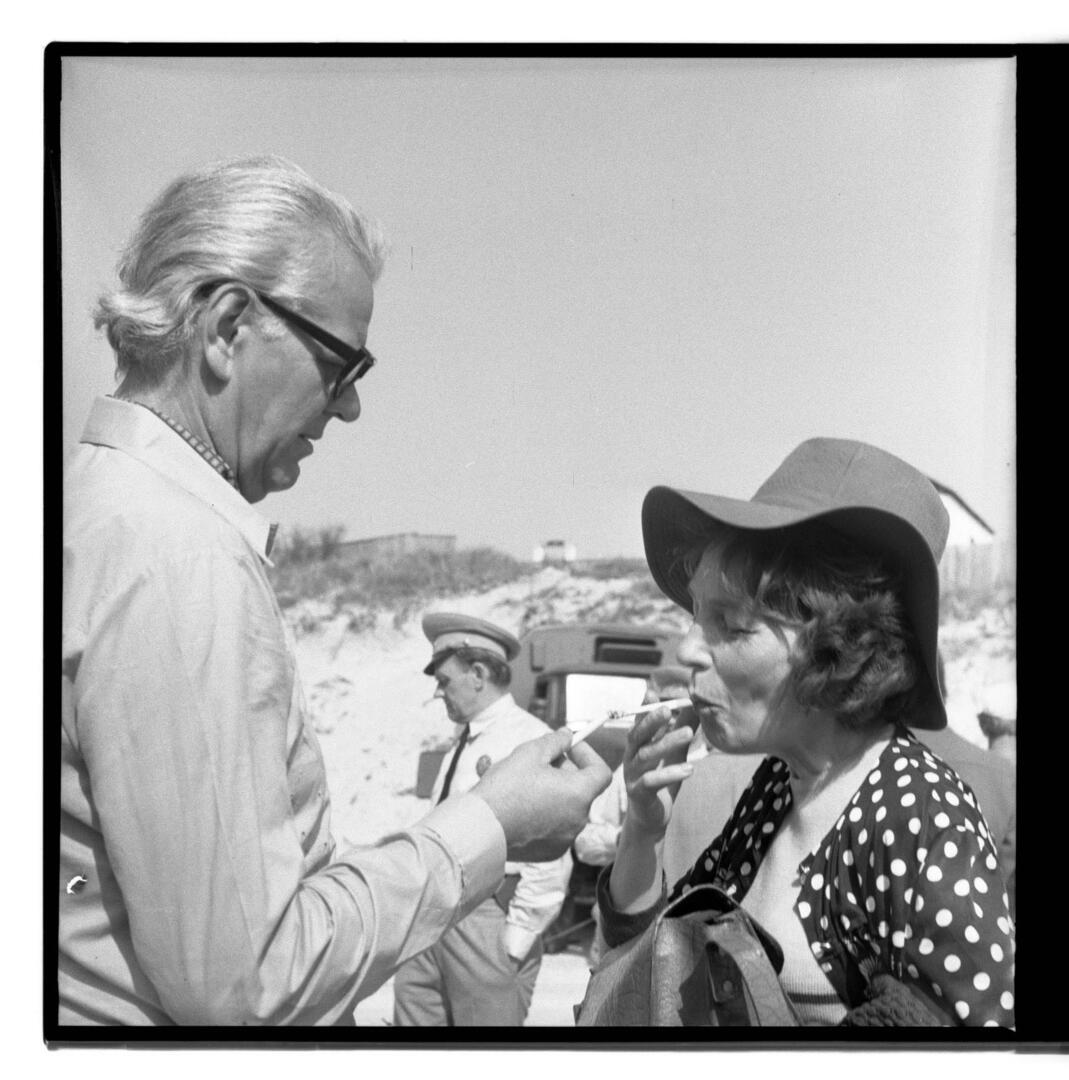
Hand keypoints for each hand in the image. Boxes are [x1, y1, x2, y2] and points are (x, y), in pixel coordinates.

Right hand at [471, 728, 610, 861]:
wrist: (480, 828)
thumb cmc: (506, 788)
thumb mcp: (530, 753)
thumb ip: (554, 741)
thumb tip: (567, 736)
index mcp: (579, 794)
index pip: (601, 772)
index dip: (587, 754)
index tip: (569, 747)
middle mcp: (578, 819)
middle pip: (579, 787)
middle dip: (560, 769)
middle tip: (536, 759)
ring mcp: (564, 838)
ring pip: (561, 804)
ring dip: (545, 788)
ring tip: (514, 777)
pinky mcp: (548, 852)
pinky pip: (550, 824)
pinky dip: (538, 810)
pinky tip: (512, 801)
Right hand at [620, 705, 693, 835]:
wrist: (652, 819)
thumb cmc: (661, 782)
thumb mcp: (674, 754)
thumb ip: (681, 731)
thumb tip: (696, 707)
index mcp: (638, 745)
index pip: (639, 722)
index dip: (644, 708)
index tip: (652, 692)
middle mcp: (631, 757)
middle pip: (637, 735)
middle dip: (651, 720)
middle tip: (668, 709)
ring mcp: (632, 775)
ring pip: (646, 755)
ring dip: (666, 743)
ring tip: (688, 734)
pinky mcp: (638, 793)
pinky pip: (651, 781)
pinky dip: (670, 774)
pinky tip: (689, 769)